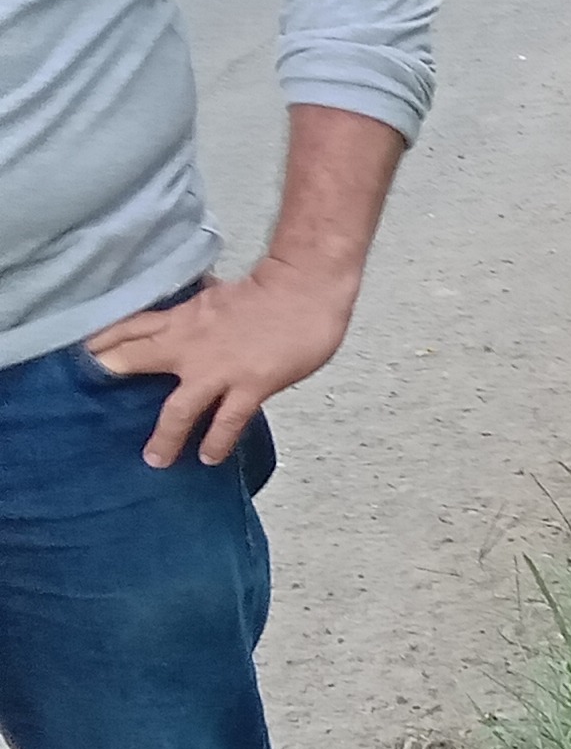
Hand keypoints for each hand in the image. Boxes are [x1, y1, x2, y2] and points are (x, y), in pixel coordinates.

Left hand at [87, 259, 357, 467]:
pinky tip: (208, 457)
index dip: (105, 341)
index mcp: (183, 318)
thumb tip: (194, 307)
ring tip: (156, 459)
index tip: (86, 354)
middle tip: (92, 403)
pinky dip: (216, 441)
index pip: (131, 327)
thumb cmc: (272, 289)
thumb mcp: (221, 295)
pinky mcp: (249, 387)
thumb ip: (201, 309)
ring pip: (179, 409)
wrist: (305, 291)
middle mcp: (190, 345)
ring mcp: (219, 370)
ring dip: (165, 436)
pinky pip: (227, 422)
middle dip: (114, 377)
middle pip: (137, 361)